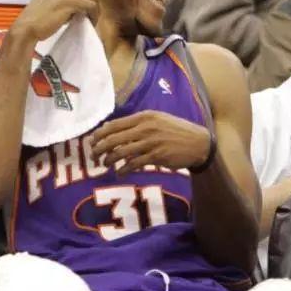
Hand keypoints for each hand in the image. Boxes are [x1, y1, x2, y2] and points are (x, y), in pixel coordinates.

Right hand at [10, 0, 99, 44]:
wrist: (26, 28)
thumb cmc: (36, 21)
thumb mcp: (49, 4)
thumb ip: (62, 1)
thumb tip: (78, 7)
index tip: (85, 11)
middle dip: (94, 2)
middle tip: (91, 16)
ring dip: (95, 9)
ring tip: (91, 20)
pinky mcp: (70, 3)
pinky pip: (91, 6)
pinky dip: (93, 15)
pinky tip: (89, 22)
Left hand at [90, 110, 211, 174]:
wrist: (198, 142)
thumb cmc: (176, 131)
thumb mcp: (157, 120)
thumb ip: (136, 124)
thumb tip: (111, 128)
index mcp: (143, 117)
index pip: (114, 125)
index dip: (99, 135)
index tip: (92, 142)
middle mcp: (145, 128)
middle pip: (113, 139)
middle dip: (99, 149)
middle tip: (94, 157)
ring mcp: (151, 142)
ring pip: (121, 152)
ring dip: (109, 160)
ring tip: (105, 165)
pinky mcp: (156, 156)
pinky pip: (134, 164)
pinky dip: (123, 170)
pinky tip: (120, 173)